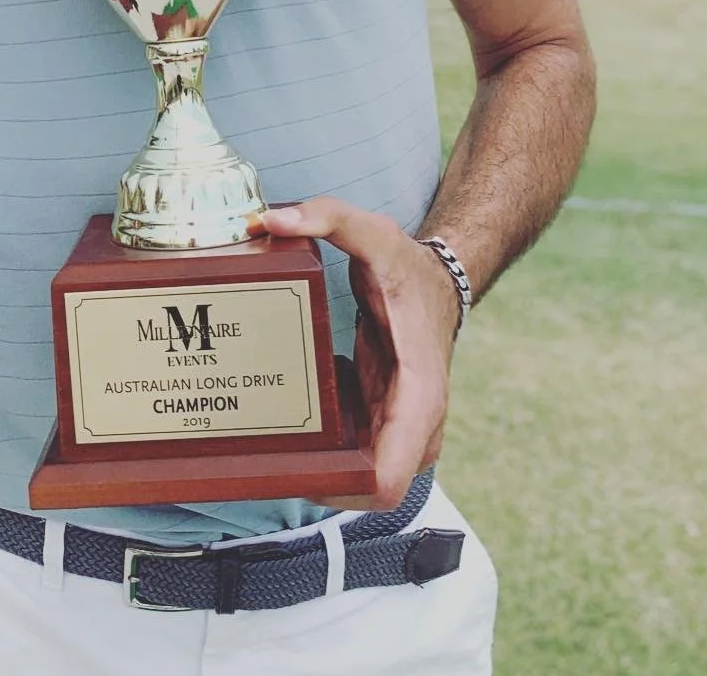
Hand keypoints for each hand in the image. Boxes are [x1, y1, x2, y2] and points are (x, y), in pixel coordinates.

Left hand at [257, 197, 461, 512]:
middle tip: (268, 456)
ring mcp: (404, 431)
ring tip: (273, 441)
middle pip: (369, 491)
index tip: (299, 474)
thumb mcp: (372, 232)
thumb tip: (269, 220)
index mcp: (419, 394)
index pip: (389, 479)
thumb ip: (325, 216)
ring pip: (362, 480)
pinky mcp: (388, 426)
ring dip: (322, 470)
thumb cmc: (408, 266)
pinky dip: (327, 449)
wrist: (438, 282)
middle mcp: (418, 425)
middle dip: (321, 482)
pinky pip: (357, 457)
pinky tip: (295, 421)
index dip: (344, 491)